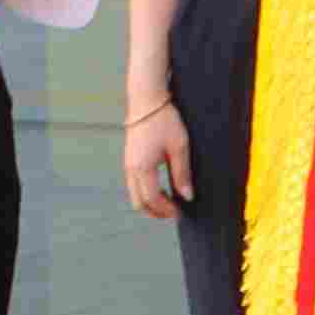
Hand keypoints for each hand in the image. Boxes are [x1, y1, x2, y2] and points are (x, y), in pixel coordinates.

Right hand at [122, 98, 195, 218]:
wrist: (147, 102)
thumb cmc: (165, 121)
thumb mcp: (179, 147)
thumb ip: (182, 173)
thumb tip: (187, 196)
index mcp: (143, 168)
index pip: (152, 199)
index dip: (166, 210)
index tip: (179, 213)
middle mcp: (131, 169)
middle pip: (139, 202)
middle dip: (155, 211)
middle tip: (174, 212)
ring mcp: (127, 165)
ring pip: (134, 194)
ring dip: (150, 202)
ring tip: (170, 200)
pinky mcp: (129, 159)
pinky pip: (134, 184)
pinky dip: (145, 192)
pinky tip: (161, 187)